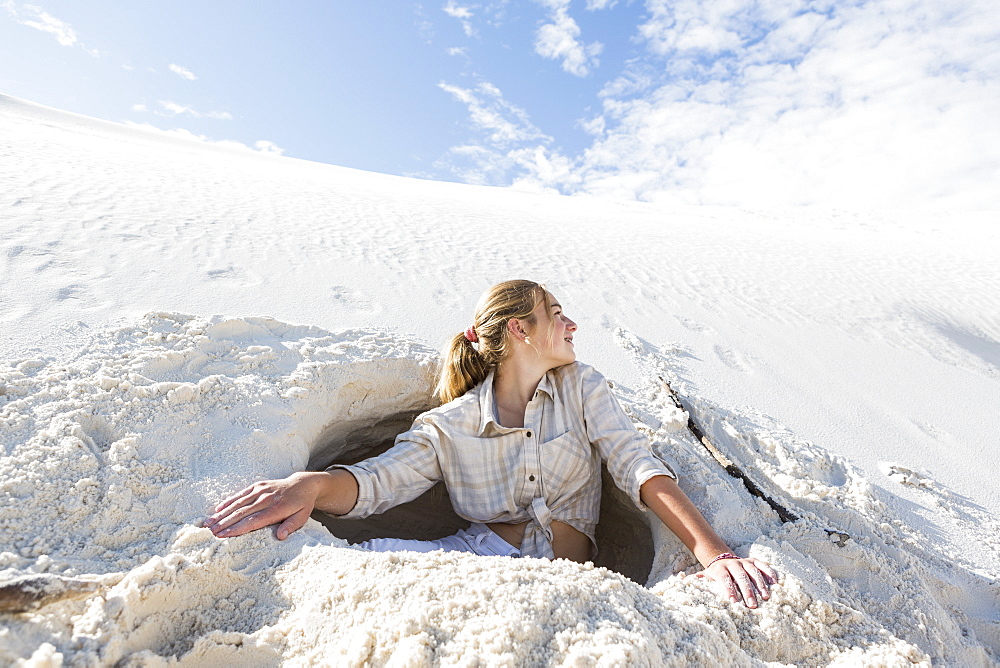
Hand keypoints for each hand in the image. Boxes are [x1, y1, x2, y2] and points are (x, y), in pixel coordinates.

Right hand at [202, 472, 323, 539]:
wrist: (304, 484)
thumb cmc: (301, 505)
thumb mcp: (302, 517)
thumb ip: (291, 526)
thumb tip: (281, 537)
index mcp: (277, 508)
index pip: (254, 521)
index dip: (237, 528)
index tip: (224, 536)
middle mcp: (267, 498)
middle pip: (242, 512)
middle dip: (225, 523)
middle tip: (210, 533)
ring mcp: (261, 490)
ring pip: (238, 503)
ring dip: (222, 513)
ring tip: (208, 523)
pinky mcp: (258, 485)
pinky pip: (241, 494)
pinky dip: (228, 501)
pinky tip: (217, 510)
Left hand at [693, 556, 777, 608]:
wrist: (722, 558)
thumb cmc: (715, 574)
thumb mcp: (706, 576)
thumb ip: (698, 580)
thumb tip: (682, 581)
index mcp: (720, 569)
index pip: (725, 579)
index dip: (729, 590)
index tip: (734, 602)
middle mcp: (733, 564)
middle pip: (741, 576)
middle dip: (747, 591)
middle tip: (752, 605)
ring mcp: (745, 562)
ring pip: (754, 571)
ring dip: (760, 584)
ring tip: (765, 597)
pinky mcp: (754, 561)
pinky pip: (764, 565)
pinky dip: (770, 573)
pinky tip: (775, 584)